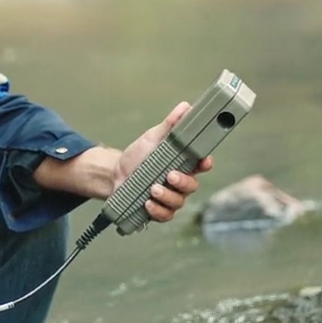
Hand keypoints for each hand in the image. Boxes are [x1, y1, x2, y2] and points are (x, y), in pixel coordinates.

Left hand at [114, 101, 213, 223]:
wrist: (115, 174)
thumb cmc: (138, 156)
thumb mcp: (153, 138)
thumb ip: (170, 125)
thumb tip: (185, 107)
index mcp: (182, 163)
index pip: (201, 165)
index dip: (206, 164)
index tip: (204, 161)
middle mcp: (179, 182)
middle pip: (192, 186)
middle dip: (183, 182)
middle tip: (170, 175)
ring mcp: (170, 198)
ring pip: (179, 202)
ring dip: (168, 197)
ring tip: (153, 189)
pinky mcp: (158, 210)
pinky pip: (165, 215)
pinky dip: (158, 210)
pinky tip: (148, 203)